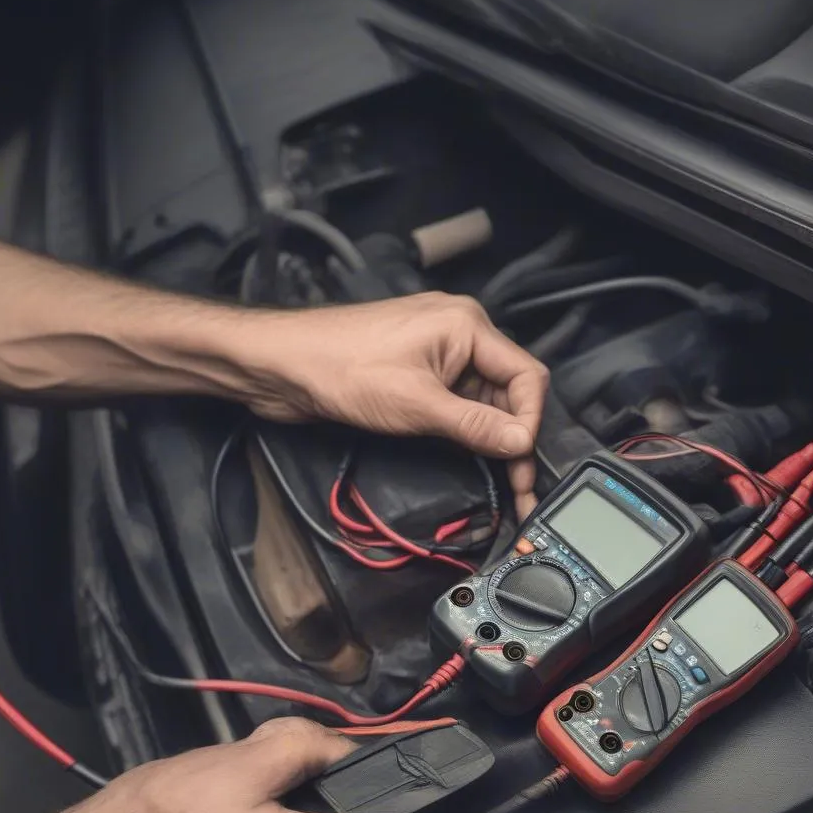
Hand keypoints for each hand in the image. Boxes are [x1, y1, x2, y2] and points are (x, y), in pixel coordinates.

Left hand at [243, 293, 548, 518]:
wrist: (281, 365)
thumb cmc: (340, 369)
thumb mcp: (416, 405)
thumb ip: (474, 425)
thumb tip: (522, 442)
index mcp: (467, 326)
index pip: (527, 375)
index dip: (531, 421)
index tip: (523, 460)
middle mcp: (459, 335)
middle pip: (509, 391)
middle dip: (515, 437)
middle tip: (520, 486)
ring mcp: (437, 355)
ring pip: (483, 401)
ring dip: (491, 439)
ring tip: (504, 483)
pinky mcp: (417, 374)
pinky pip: (456, 403)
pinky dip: (466, 431)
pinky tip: (473, 458)